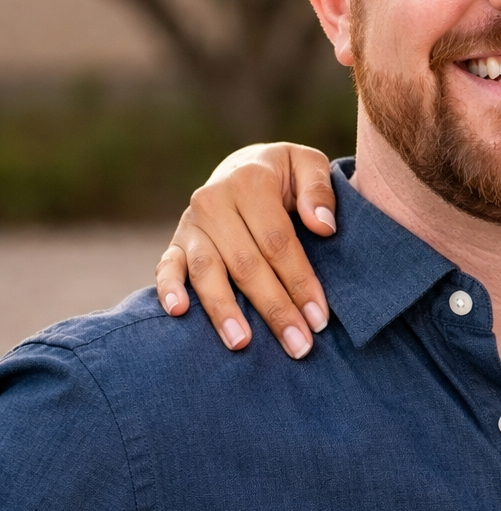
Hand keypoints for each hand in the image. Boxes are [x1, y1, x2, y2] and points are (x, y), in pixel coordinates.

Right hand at [154, 143, 336, 358]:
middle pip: (247, 264)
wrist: (243, 165)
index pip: (278, 242)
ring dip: (224, 311)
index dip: (300, 281)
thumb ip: (319, 190)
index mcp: (251, 182)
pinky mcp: (176, 241)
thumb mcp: (308, 164)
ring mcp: (192, 224)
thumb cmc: (285, 173)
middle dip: (274, 309)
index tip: (319, 317)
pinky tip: (179, 312)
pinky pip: (167, 267)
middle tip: (298, 346)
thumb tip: (323, 227)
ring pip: (207, 272)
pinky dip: (168, 289)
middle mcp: (215, 202)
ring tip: (242, 344)